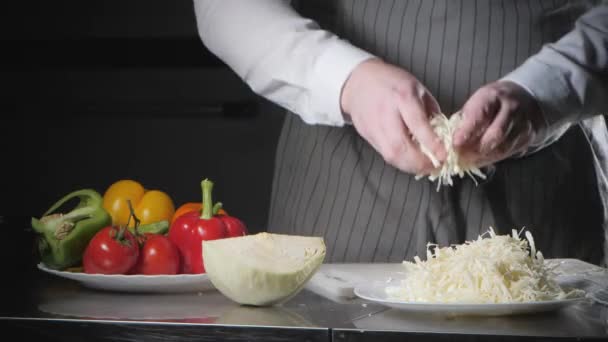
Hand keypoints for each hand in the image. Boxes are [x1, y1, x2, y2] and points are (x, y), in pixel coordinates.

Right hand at [340, 59, 445, 173]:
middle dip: (420, 162)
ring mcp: (374, 127)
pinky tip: (409, 161)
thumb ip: (430, 111)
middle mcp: (386, 113)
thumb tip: (443, 136)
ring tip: (424, 167)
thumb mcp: (417, 88)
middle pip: (401, 146)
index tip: (444, 155)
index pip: (418, 125)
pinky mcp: (368, 136)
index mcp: (403, 97)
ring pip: (391, 155)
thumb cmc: (392, 83)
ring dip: (410, 166)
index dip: (432, 144)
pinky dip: (400, 162)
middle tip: (435, 166)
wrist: (359, 83)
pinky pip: (385, 154)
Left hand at [453, 81, 544, 166]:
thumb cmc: (492, 103)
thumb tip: (448, 141)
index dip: (467, 131)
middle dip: (475, 149)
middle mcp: (511, 108)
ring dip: (482, 157)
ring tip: (467, 161)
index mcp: (493, 95)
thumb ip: (464, 120)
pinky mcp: (528, 137)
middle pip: (495, 134)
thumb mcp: (476, 103)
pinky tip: (480, 160)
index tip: (455, 144)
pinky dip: (491, 159)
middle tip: (459, 157)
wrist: (524, 98)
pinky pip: (508, 152)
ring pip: (502, 147)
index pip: (481, 114)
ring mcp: (523, 123)